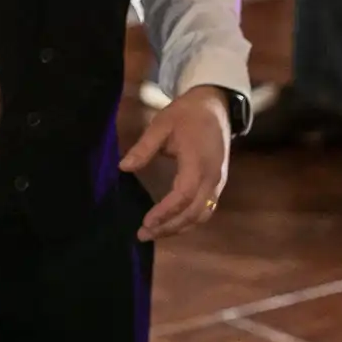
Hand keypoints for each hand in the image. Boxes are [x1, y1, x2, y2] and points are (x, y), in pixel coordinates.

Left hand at [120, 85, 229, 240]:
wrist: (216, 107)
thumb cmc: (186, 114)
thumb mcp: (161, 125)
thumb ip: (144, 147)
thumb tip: (123, 168)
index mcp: (198, 163)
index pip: (183, 195)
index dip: (165, 211)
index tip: (145, 222)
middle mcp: (212, 178)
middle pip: (193, 212)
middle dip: (169, 227)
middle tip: (143, 234)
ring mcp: (218, 183)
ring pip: (202, 215)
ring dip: (179, 227)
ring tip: (154, 233)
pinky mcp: (218, 184)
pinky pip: (206, 209)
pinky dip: (189, 220)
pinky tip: (172, 223)